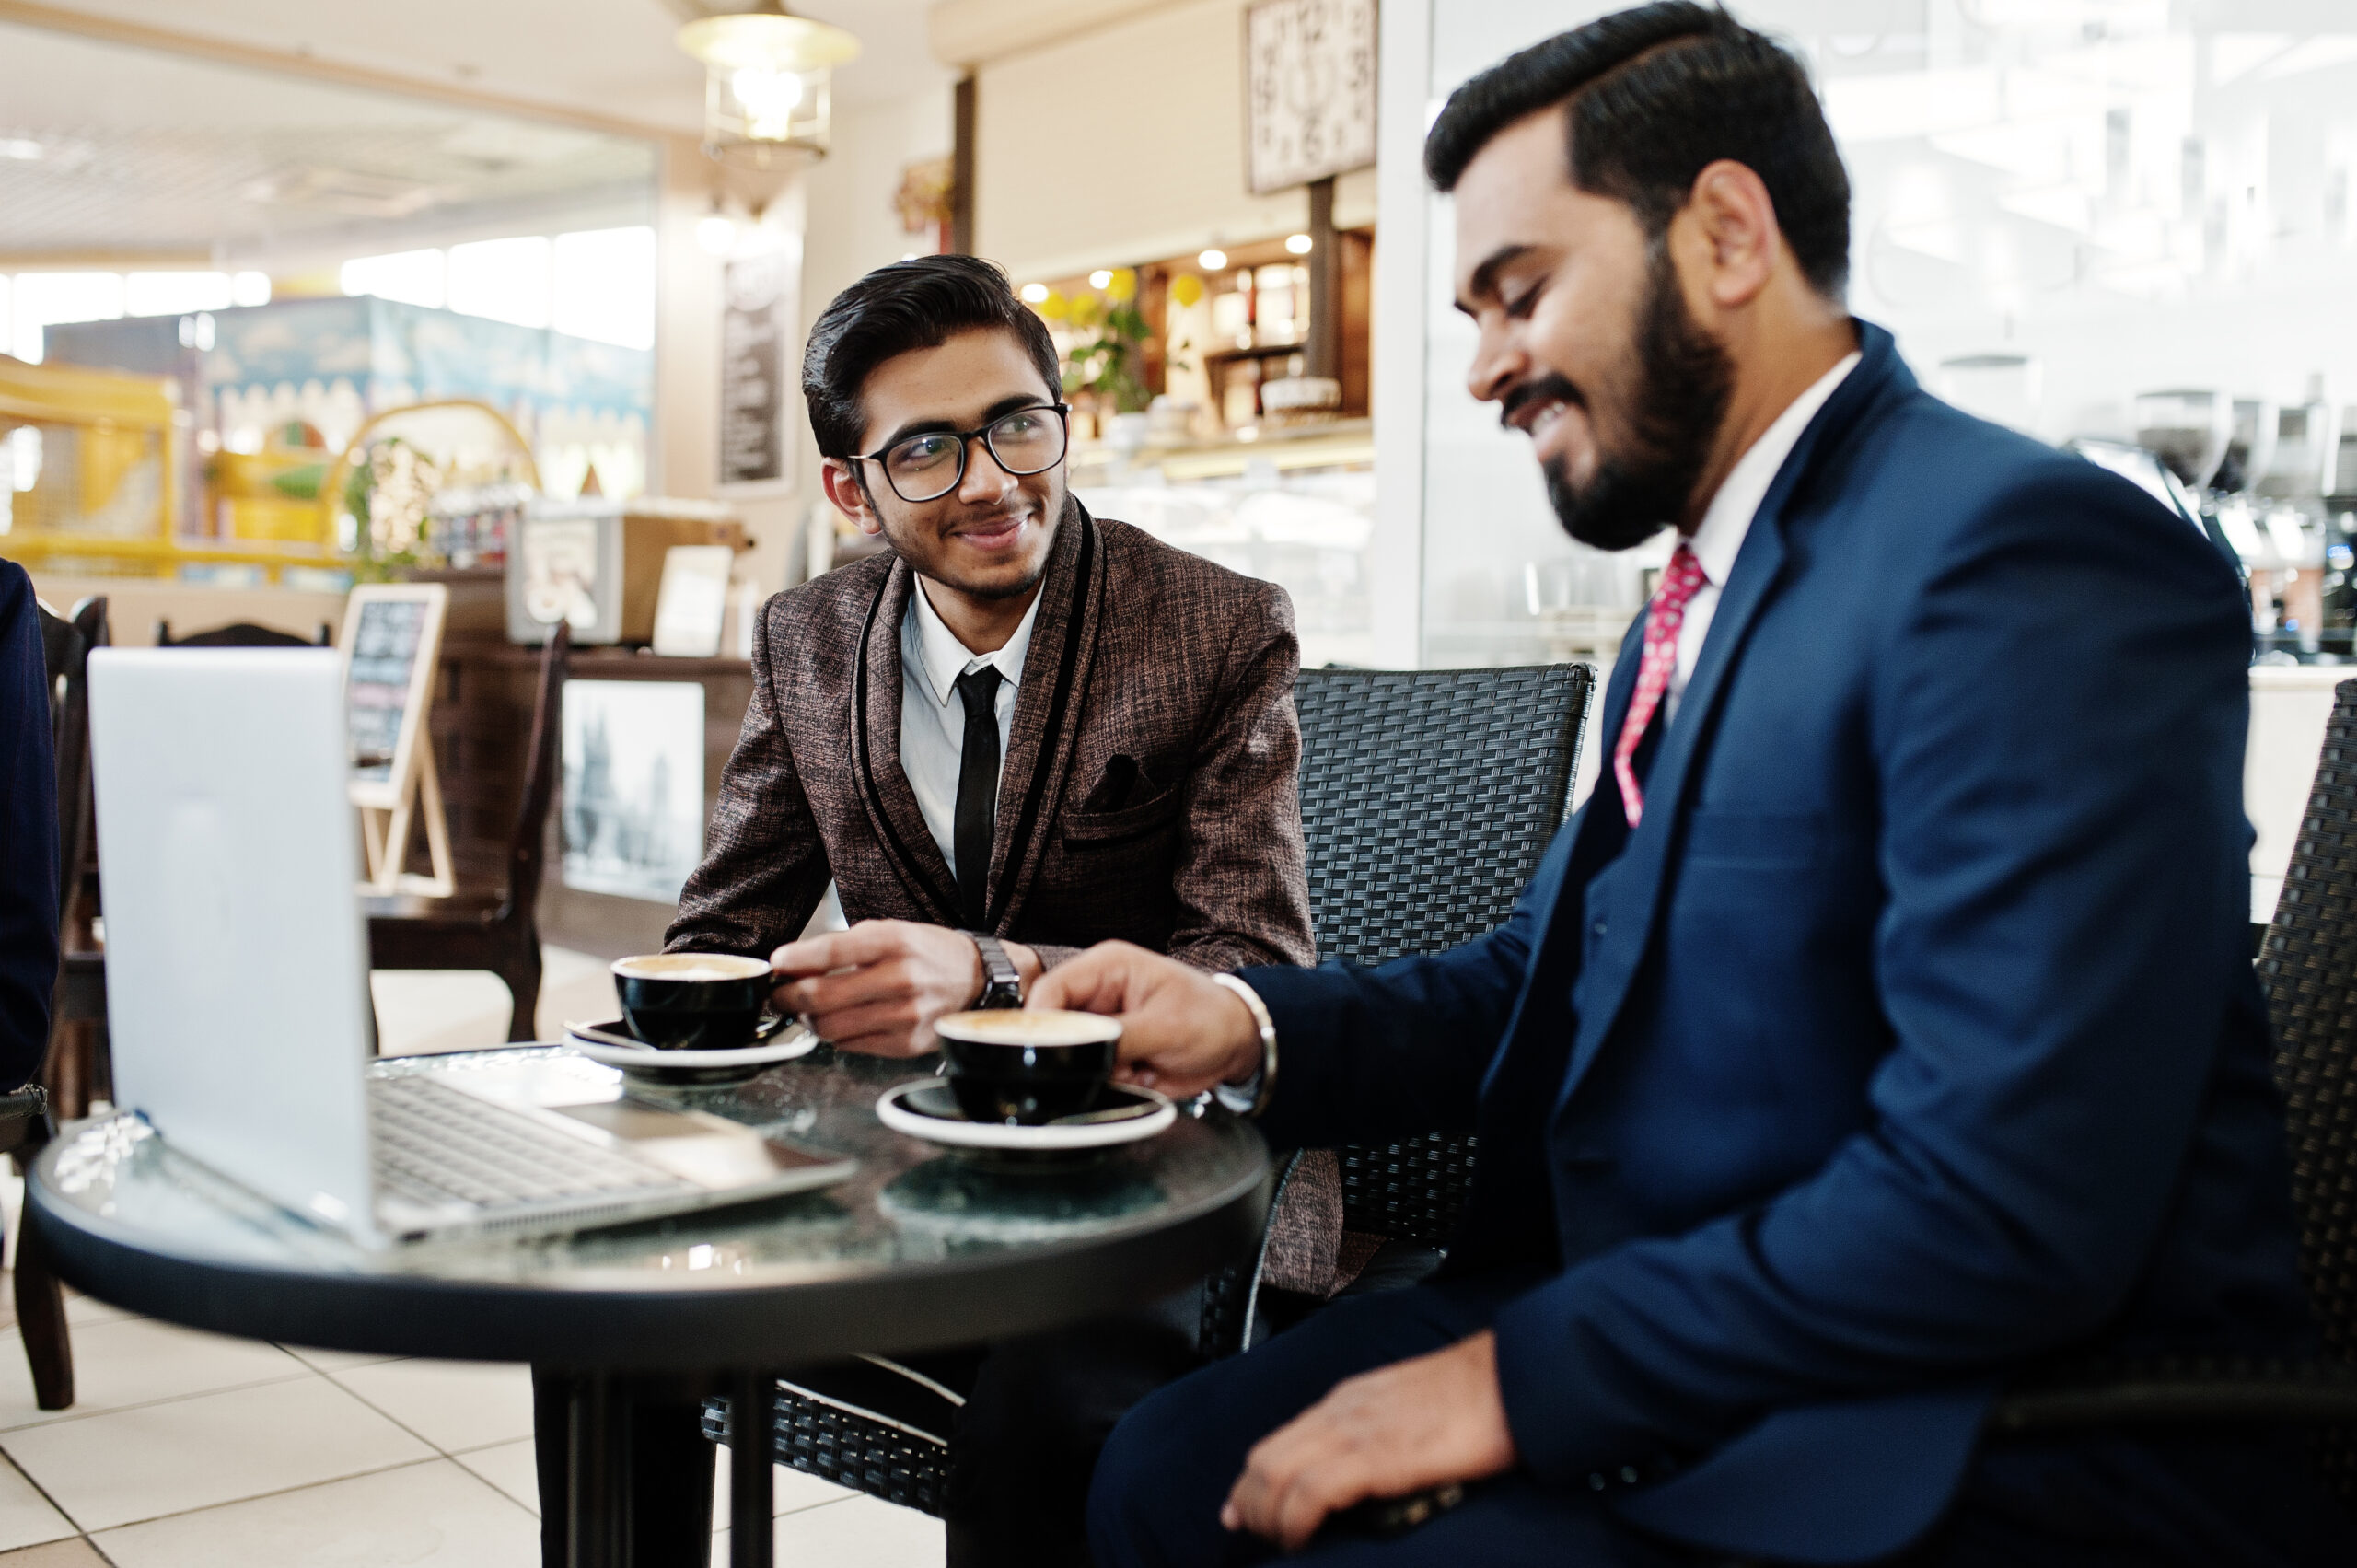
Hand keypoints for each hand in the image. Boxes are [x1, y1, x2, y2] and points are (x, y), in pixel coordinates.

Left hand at [770, 920, 1034, 1056]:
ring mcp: (904, 1014)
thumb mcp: (890, 933)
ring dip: (810, 1021)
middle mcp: (900, 978)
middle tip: (780, 995)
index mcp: (894, 942)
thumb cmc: (927, 954)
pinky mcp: (906, 1043)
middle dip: (788, 998)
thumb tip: (793, 965)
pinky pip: (851, 1045)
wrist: (978, 980)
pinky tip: (842, 1022)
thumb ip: (844, 946)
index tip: (776, 964)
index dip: (793, 961)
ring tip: (809, 1011)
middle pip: (821, 996)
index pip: (829, 951)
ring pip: (830, 1027)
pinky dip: (837, 1035)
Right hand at [1025, 941, 1260, 1096]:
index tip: (1050, 1053)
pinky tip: (1143, 1073)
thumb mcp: (1166, 1025)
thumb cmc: (1211, 1018)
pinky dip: (1114, 1082)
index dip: (1041, 1023)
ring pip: (1072, 1057)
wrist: (1237, 1044)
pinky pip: (1092, 1074)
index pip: (1050, 990)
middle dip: (1080, 1053)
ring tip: (1140, 1065)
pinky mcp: (1109, 1050)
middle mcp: (1097, 993)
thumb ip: (1117, 1037)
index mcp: (1107, 967)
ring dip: (1101, 1072)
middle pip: (1054, 1026)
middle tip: (1120, 1061)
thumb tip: (1078, 1051)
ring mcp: (1102, 1024)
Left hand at [1221, 1331, 1514, 1550]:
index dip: (1250, 1483)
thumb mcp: (1409, 1410)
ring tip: (1280, 1543)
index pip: (1277, 1442)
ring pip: (1277, 1474)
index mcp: (1348, 1401)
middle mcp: (1342, 1411)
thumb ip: (1377, 1434)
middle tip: (1255, 1536)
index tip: (1241, 1512)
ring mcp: (1357, 1431)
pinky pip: (1313, 1489)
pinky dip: (1295, 1519)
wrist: (1513, 1376)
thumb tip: (1361, 1475)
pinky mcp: (1378, 1455)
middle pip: (1264, 1459)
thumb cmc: (1475, 1397)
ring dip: (1267, 1517)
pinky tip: (1302, 1538)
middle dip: (1249, 1505)